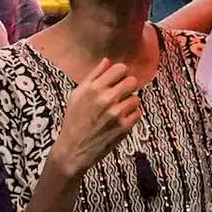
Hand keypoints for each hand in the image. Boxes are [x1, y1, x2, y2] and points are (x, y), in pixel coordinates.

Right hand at [52, 53, 142, 180]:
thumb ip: (93, 76)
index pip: (120, 69)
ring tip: (118, 110)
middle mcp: (106, 98)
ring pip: (136, 98)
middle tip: (120, 95)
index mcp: (94, 88)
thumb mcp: (76, 95)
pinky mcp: (124, 127)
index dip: (120, 74)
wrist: (73, 150)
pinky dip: (131, 116)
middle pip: (132, 81)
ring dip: (129, 103)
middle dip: (127, 87)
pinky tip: (120, 120)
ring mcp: (116, 113)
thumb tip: (107, 61)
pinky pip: (138, 113)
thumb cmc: (74, 121)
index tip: (117, 81)